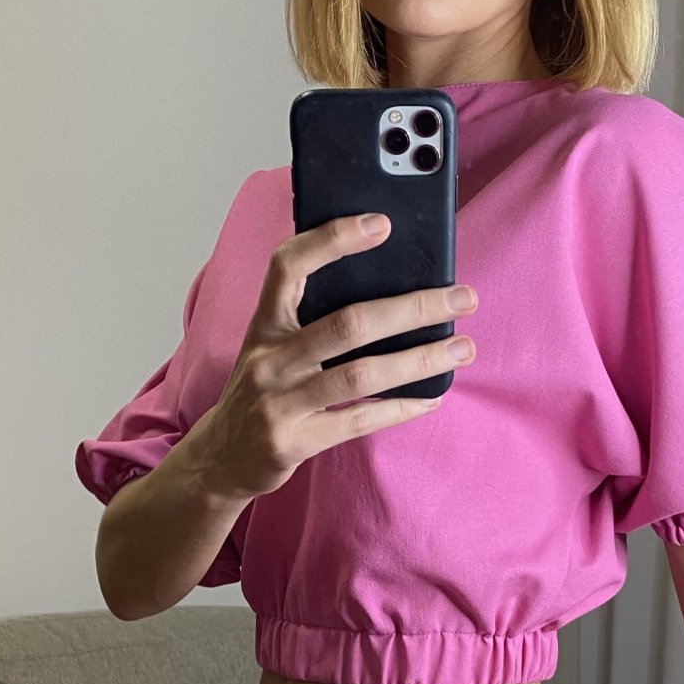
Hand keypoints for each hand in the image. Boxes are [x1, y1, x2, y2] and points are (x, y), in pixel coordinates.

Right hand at [201, 211, 477, 501]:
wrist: (221, 459)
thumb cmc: (261, 392)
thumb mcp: (270, 346)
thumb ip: (309, 318)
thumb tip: (386, 289)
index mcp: (263, 324)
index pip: (288, 265)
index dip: (332, 239)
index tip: (382, 225)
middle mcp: (269, 359)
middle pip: (348, 323)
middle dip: (413, 308)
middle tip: (463, 299)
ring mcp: (279, 403)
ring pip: (361, 374)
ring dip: (419, 360)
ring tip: (461, 349)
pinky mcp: (294, 442)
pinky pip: (358, 421)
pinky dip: (400, 408)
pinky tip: (431, 398)